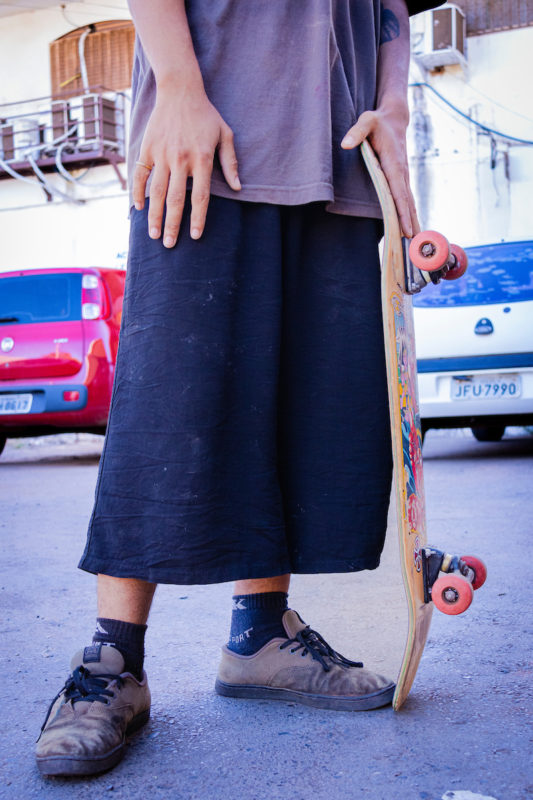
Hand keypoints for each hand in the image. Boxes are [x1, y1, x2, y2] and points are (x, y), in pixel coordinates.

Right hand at [132, 85, 240, 245]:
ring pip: (156, 192)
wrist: (180, 90)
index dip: (198, 218)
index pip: (201, 196)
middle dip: (172, 225)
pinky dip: (138, 192)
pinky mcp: (147, 147)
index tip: (195, 236)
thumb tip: (238, 188)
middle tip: (169, 245)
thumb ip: (231, 163)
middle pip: (176, 200)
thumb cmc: (206, 115)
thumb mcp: (225, 135)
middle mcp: (181, 159)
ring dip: (154, 216)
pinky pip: (140, 175)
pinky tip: (138, 208)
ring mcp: (162, 154)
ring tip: (153, 235)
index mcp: (202, 159)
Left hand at [341, 100, 418, 237]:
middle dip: (411, 222)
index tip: (407, 229)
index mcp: (394, 164)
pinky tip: (411, 225)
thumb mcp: (366, 121)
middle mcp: (402, 173)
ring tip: (417, 240)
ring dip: (414, 220)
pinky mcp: (402, 178)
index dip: (403, 212)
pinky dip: (410, 213)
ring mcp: (404, 176)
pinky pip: (406, 198)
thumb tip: (346, 144)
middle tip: (414, 242)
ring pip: (410, 202)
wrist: (394, 118)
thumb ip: (356, 132)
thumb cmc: (378, 121)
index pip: (399, 193)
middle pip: (407, 202)